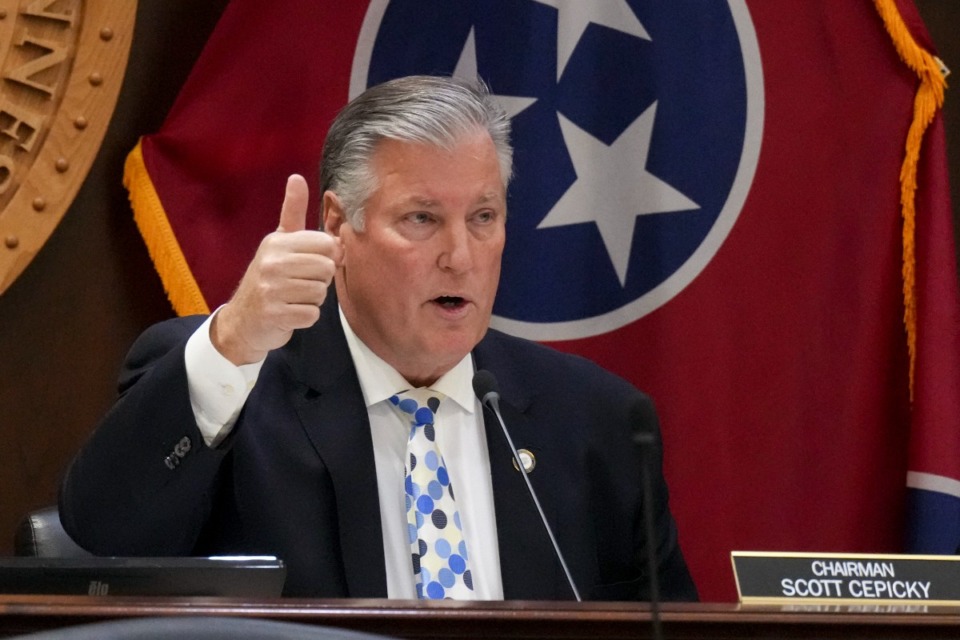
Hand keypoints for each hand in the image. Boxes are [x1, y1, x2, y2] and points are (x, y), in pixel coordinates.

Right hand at [211, 174, 342, 364]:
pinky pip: (312, 315)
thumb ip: (292, 211)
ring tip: (292, 298)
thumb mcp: (278, 242)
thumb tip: (297, 177)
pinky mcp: (274, 314)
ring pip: (320, 293)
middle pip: (327, 269)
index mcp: (277, 242)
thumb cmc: (269, 278)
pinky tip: (289, 313)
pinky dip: (306, 318)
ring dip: (312, 300)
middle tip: (299, 284)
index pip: (326, 244)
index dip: (327, 257)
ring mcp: (271, 289)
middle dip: (320, 280)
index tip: (312, 263)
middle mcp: (272, 262)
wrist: (243, 321)